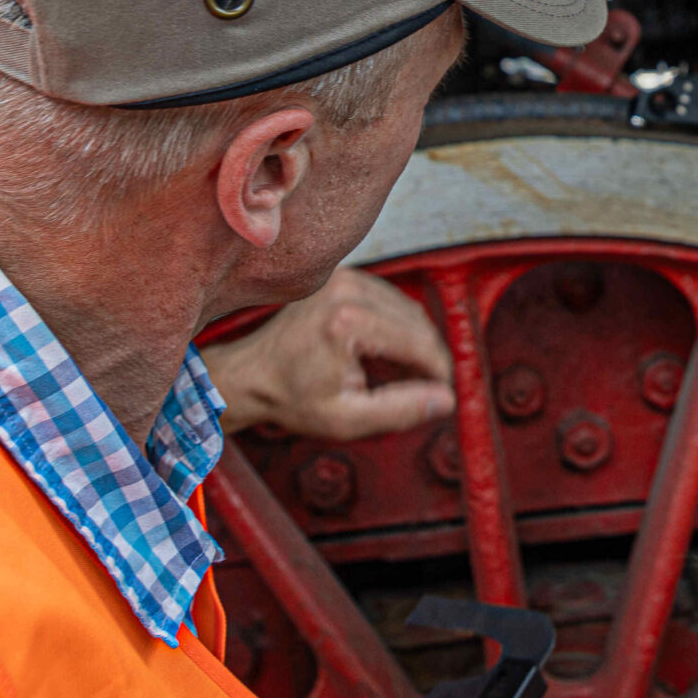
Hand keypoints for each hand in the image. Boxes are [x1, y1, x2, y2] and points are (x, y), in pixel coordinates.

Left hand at [202, 267, 453, 437]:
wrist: (252, 375)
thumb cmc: (293, 400)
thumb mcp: (346, 420)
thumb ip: (399, 410)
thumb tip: (446, 399)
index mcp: (348, 322)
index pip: (420, 344)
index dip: (439, 373)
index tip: (442, 396)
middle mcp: (348, 290)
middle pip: (418, 324)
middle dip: (428, 357)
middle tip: (424, 390)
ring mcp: (345, 278)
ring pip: (409, 310)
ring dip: (415, 341)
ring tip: (401, 374)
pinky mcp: (344, 277)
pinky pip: (391, 301)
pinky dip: (398, 326)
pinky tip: (385, 352)